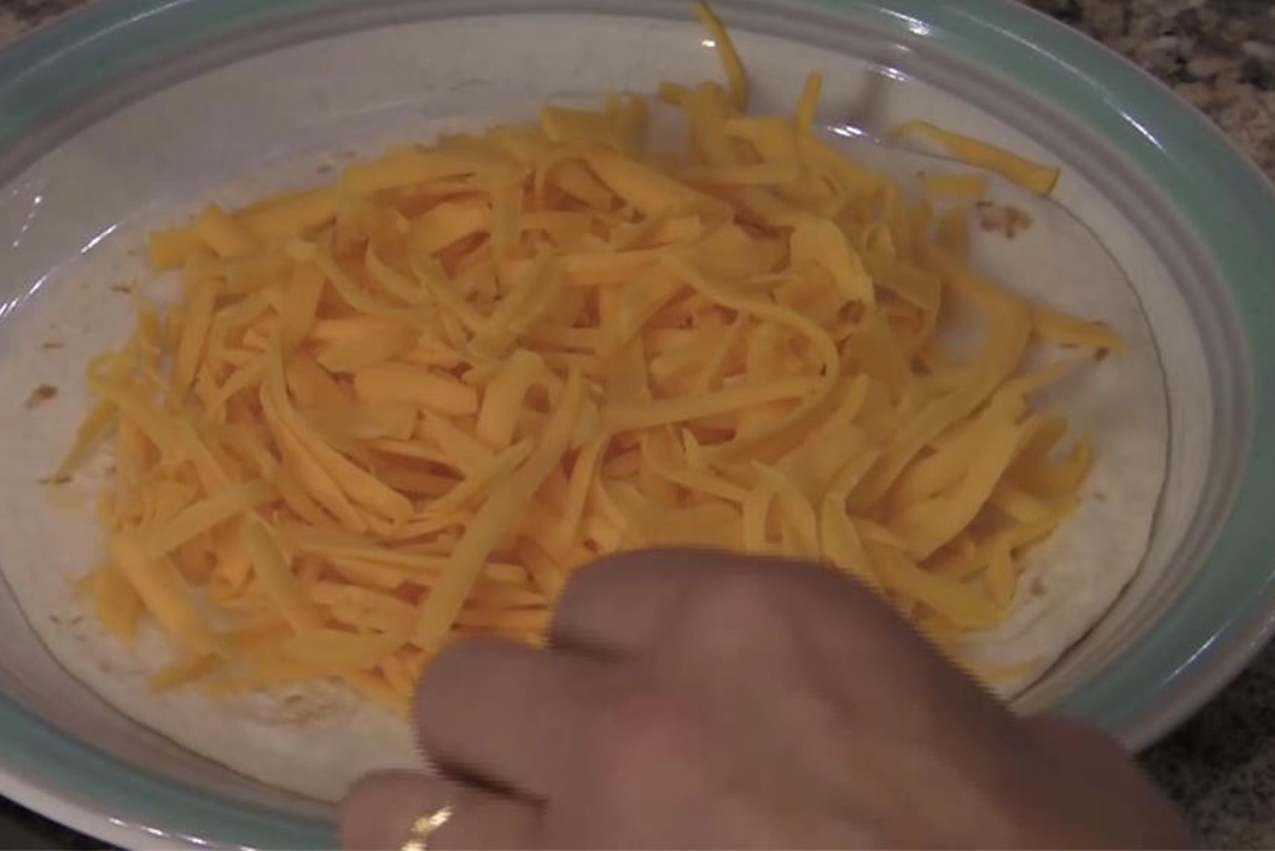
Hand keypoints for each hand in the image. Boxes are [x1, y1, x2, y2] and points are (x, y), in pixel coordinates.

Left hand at [338, 550, 1189, 848]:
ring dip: (440, 834)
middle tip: (562, 796)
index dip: (609, 664)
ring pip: (398, 814)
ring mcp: (578, 849)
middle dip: (505, 740)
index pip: (592, 603)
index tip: (641, 712)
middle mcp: (636, 719)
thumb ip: (919, 714)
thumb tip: (926, 740)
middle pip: (469, 685)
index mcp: (754, 628)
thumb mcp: (1032, 758)